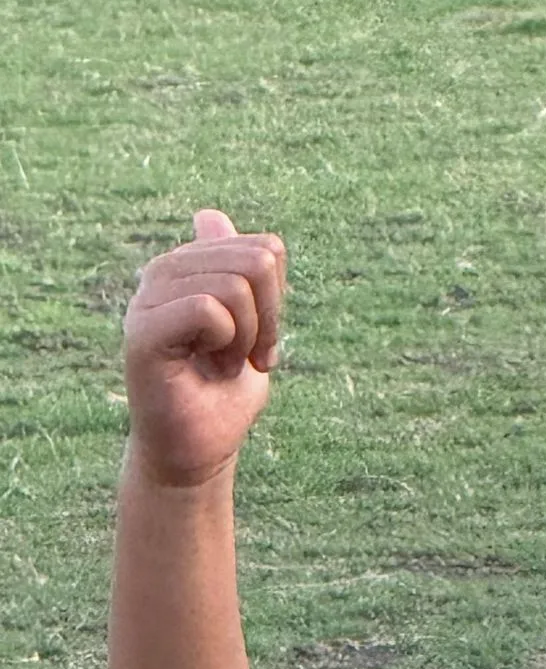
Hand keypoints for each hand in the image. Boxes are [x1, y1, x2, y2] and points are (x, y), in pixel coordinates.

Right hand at [123, 210, 286, 486]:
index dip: (279, 304)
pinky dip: (224, 346)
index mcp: (189, 266)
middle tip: (245, 358)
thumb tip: (209, 214)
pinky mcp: (144, 329)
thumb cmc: (222, 398)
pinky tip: (206, 369)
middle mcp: (164, 272)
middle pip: (255, 261)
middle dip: (268, 321)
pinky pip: (209, 310)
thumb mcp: (248, 330)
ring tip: (220, 364)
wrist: (198, 454)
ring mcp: (150, 297)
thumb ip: (242, 278)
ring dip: (244, 339)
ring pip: (234, 287)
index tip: (260, 345)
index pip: (265, 249)